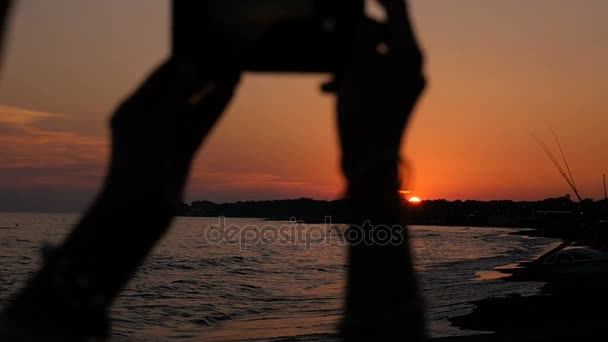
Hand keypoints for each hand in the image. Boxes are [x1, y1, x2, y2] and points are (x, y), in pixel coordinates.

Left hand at [107, 58, 240, 193]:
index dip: (181, 62)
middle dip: (200, 76)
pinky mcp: (182, 154)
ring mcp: (167, 139)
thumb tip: (190, 63)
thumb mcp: (158, 122)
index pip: (159, 77)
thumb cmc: (139, 166)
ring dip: (212, 92)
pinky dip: (214, 110)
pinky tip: (229, 93)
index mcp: (133, 109)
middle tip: (223, 59)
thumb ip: (177, 91)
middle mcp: (149, 122)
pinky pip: (200, 126)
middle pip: (179, 92)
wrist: (138, 214)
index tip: (202, 47)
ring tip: (233, 73)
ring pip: (193, 109)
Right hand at [334, 0, 424, 188]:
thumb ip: (360, 36)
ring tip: (328, 70)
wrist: (372, 165)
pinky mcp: (398, 100)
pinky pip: (376, 77)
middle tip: (335, 35)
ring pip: (376, 56)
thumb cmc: (364, 117)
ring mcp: (408, 84)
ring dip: (350, 59)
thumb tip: (363, 20)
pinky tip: (330, 87)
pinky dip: (355, 77)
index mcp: (409, 52)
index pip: (397, 7)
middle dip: (356, 34)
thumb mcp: (355, 68)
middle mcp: (414, 66)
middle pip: (385, 33)